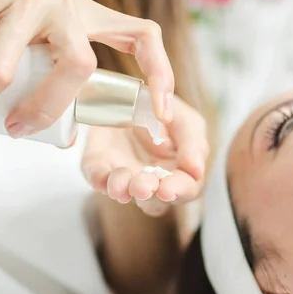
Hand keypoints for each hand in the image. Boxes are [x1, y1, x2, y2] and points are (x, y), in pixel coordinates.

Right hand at [0, 0, 173, 141]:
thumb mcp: (31, 34)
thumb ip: (46, 69)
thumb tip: (57, 137)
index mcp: (81, 15)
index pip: (141, 38)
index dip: (162, 73)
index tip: (166, 114)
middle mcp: (63, 0)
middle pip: (78, 67)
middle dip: (45, 110)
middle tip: (13, 132)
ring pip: (5, 69)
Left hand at [81, 96, 208, 216]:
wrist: (128, 93)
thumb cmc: (163, 111)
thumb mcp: (186, 120)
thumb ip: (193, 143)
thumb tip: (196, 170)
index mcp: (178, 172)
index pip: (185, 189)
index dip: (179, 191)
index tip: (168, 189)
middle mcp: (151, 180)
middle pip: (153, 200)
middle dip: (148, 194)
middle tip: (144, 186)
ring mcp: (123, 176)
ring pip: (123, 193)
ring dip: (123, 190)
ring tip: (122, 184)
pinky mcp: (98, 166)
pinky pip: (96, 177)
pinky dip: (99, 178)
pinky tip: (102, 176)